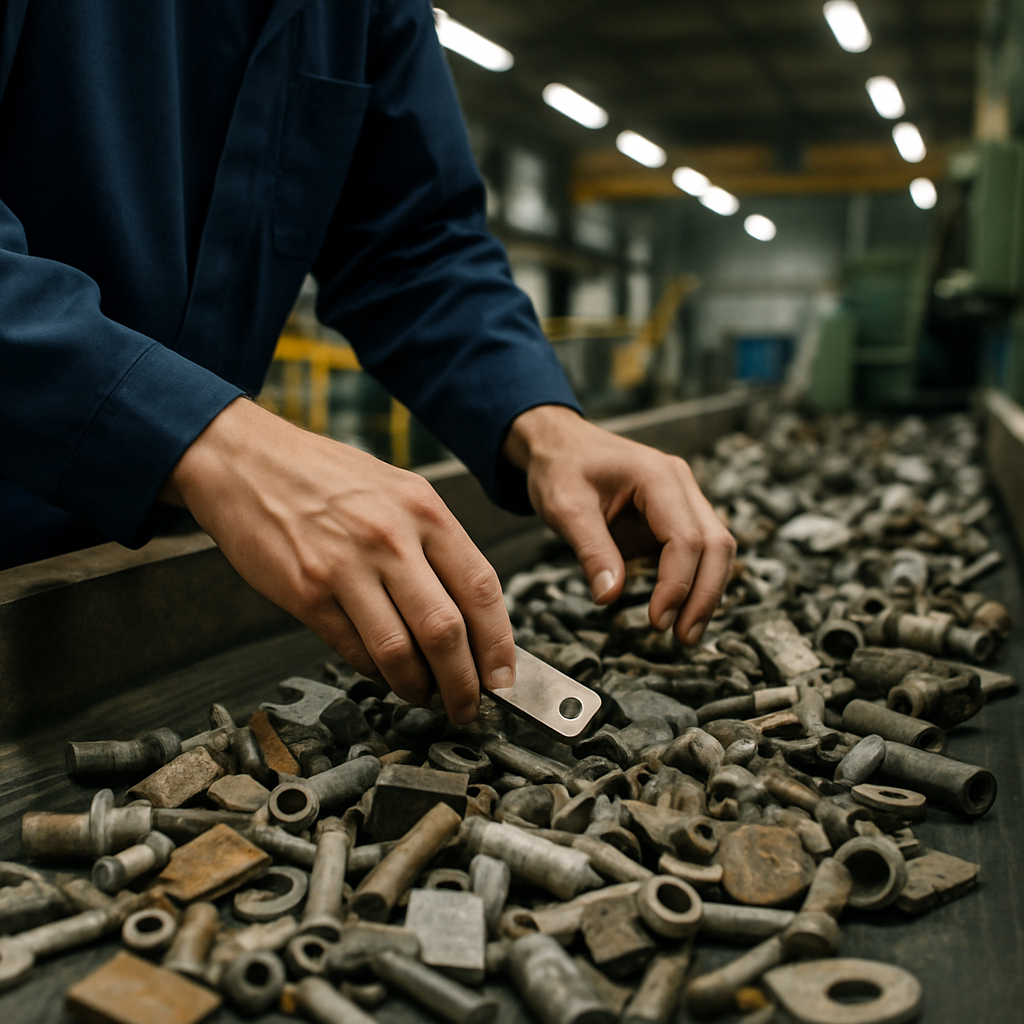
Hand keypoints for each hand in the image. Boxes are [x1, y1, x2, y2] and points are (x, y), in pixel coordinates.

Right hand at [159, 398, 514, 723]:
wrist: (246, 460)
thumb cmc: (324, 476)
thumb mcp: (397, 490)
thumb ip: (435, 544)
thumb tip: (470, 613)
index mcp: (424, 509)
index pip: (482, 588)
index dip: (499, 643)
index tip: (503, 675)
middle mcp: (390, 537)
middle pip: (447, 630)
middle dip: (465, 682)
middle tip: (468, 705)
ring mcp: (346, 566)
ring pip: (400, 651)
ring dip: (419, 687)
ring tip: (425, 696)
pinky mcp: (306, 593)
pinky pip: (354, 650)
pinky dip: (376, 672)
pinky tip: (383, 672)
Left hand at [504, 405, 735, 643]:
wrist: (558, 444)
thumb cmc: (560, 468)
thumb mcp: (565, 508)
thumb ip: (591, 551)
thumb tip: (610, 598)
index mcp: (657, 475)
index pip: (685, 538)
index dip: (677, 584)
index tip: (657, 621)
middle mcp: (680, 484)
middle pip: (715, 544)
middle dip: (704, 595)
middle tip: (682, 638)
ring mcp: (683, 498)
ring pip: (716, 549)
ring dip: (706, 593)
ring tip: (685, 634)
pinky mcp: (675, 515)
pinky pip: (698, 551)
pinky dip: (694, 582)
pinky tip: (681, 612)